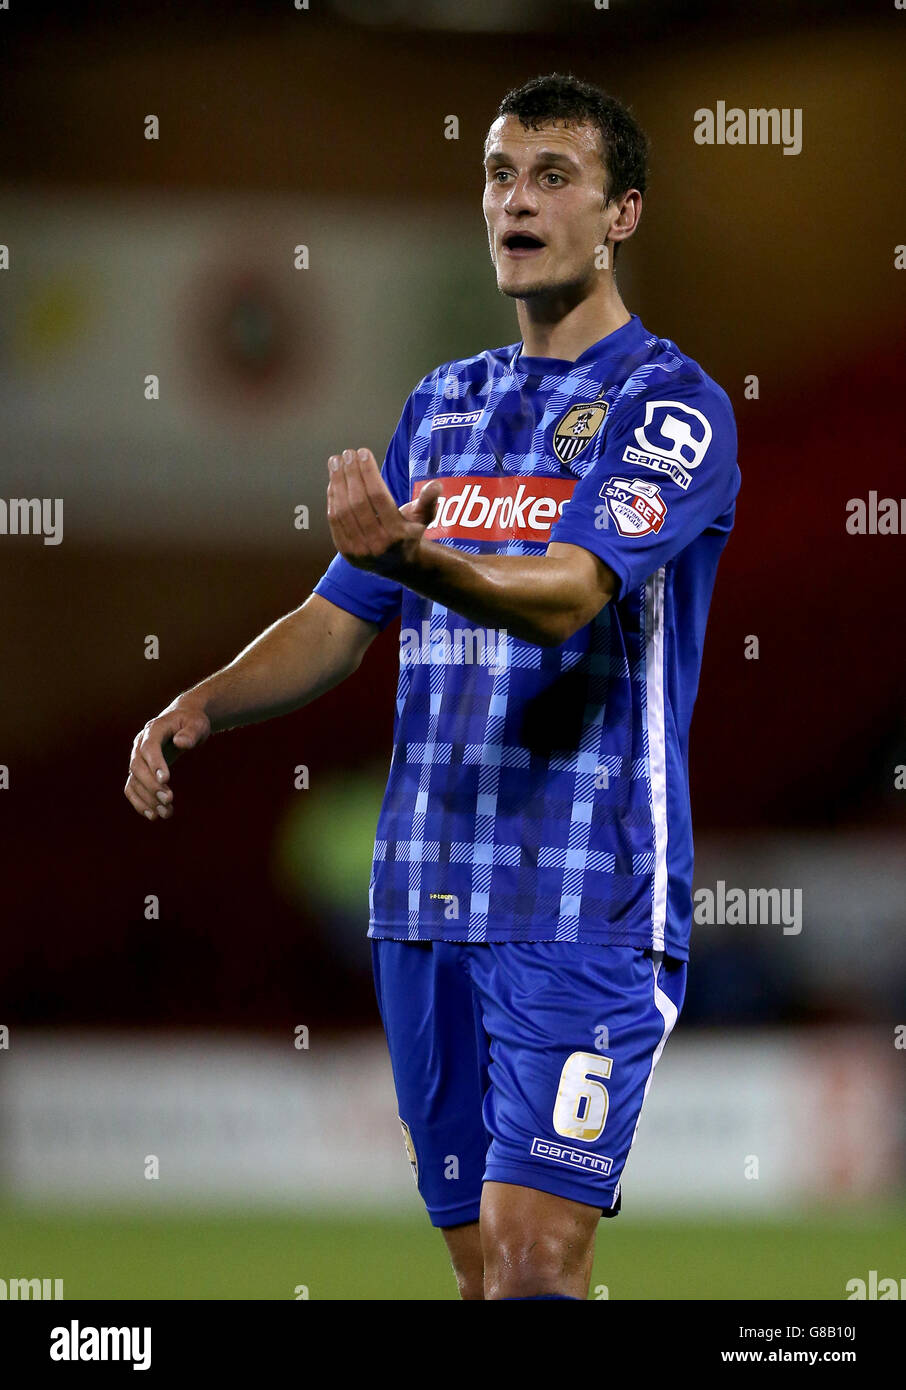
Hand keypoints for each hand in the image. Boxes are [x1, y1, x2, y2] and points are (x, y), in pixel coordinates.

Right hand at [124, 702, 210, 820]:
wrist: (181, 722)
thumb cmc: (191, 722)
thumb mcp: (197, 724)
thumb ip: (191, 733)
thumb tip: (181, 743)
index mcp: (153, 730)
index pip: (149, 747)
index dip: (155, 763)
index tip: (166, 780)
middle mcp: (140, 744)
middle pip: (138, 766)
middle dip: (152, 786)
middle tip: (169, 800)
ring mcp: (137, 758)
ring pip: (134, 780)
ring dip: (147, 799)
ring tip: (166, 813)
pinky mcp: (139, 771)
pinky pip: (132, 788)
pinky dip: (140, 803)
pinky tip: (153, 815)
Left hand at [326, 447, 442, 574]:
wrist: (396, 565)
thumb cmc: (409, 533)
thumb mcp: (423, 518)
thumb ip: (429, 501)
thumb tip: (436, 485)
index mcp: (397, 534)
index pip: (378, 497)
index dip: (369, 472)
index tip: (362, 452)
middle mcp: (377, 544)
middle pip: (358, 502)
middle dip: (350, 474)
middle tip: (347, 454)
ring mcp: (359, 549)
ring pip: (343, 510)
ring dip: (337, 483)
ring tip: (335, 462)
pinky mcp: (345, 551)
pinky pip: (334, 520)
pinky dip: (332, 498)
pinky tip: (333, 481)